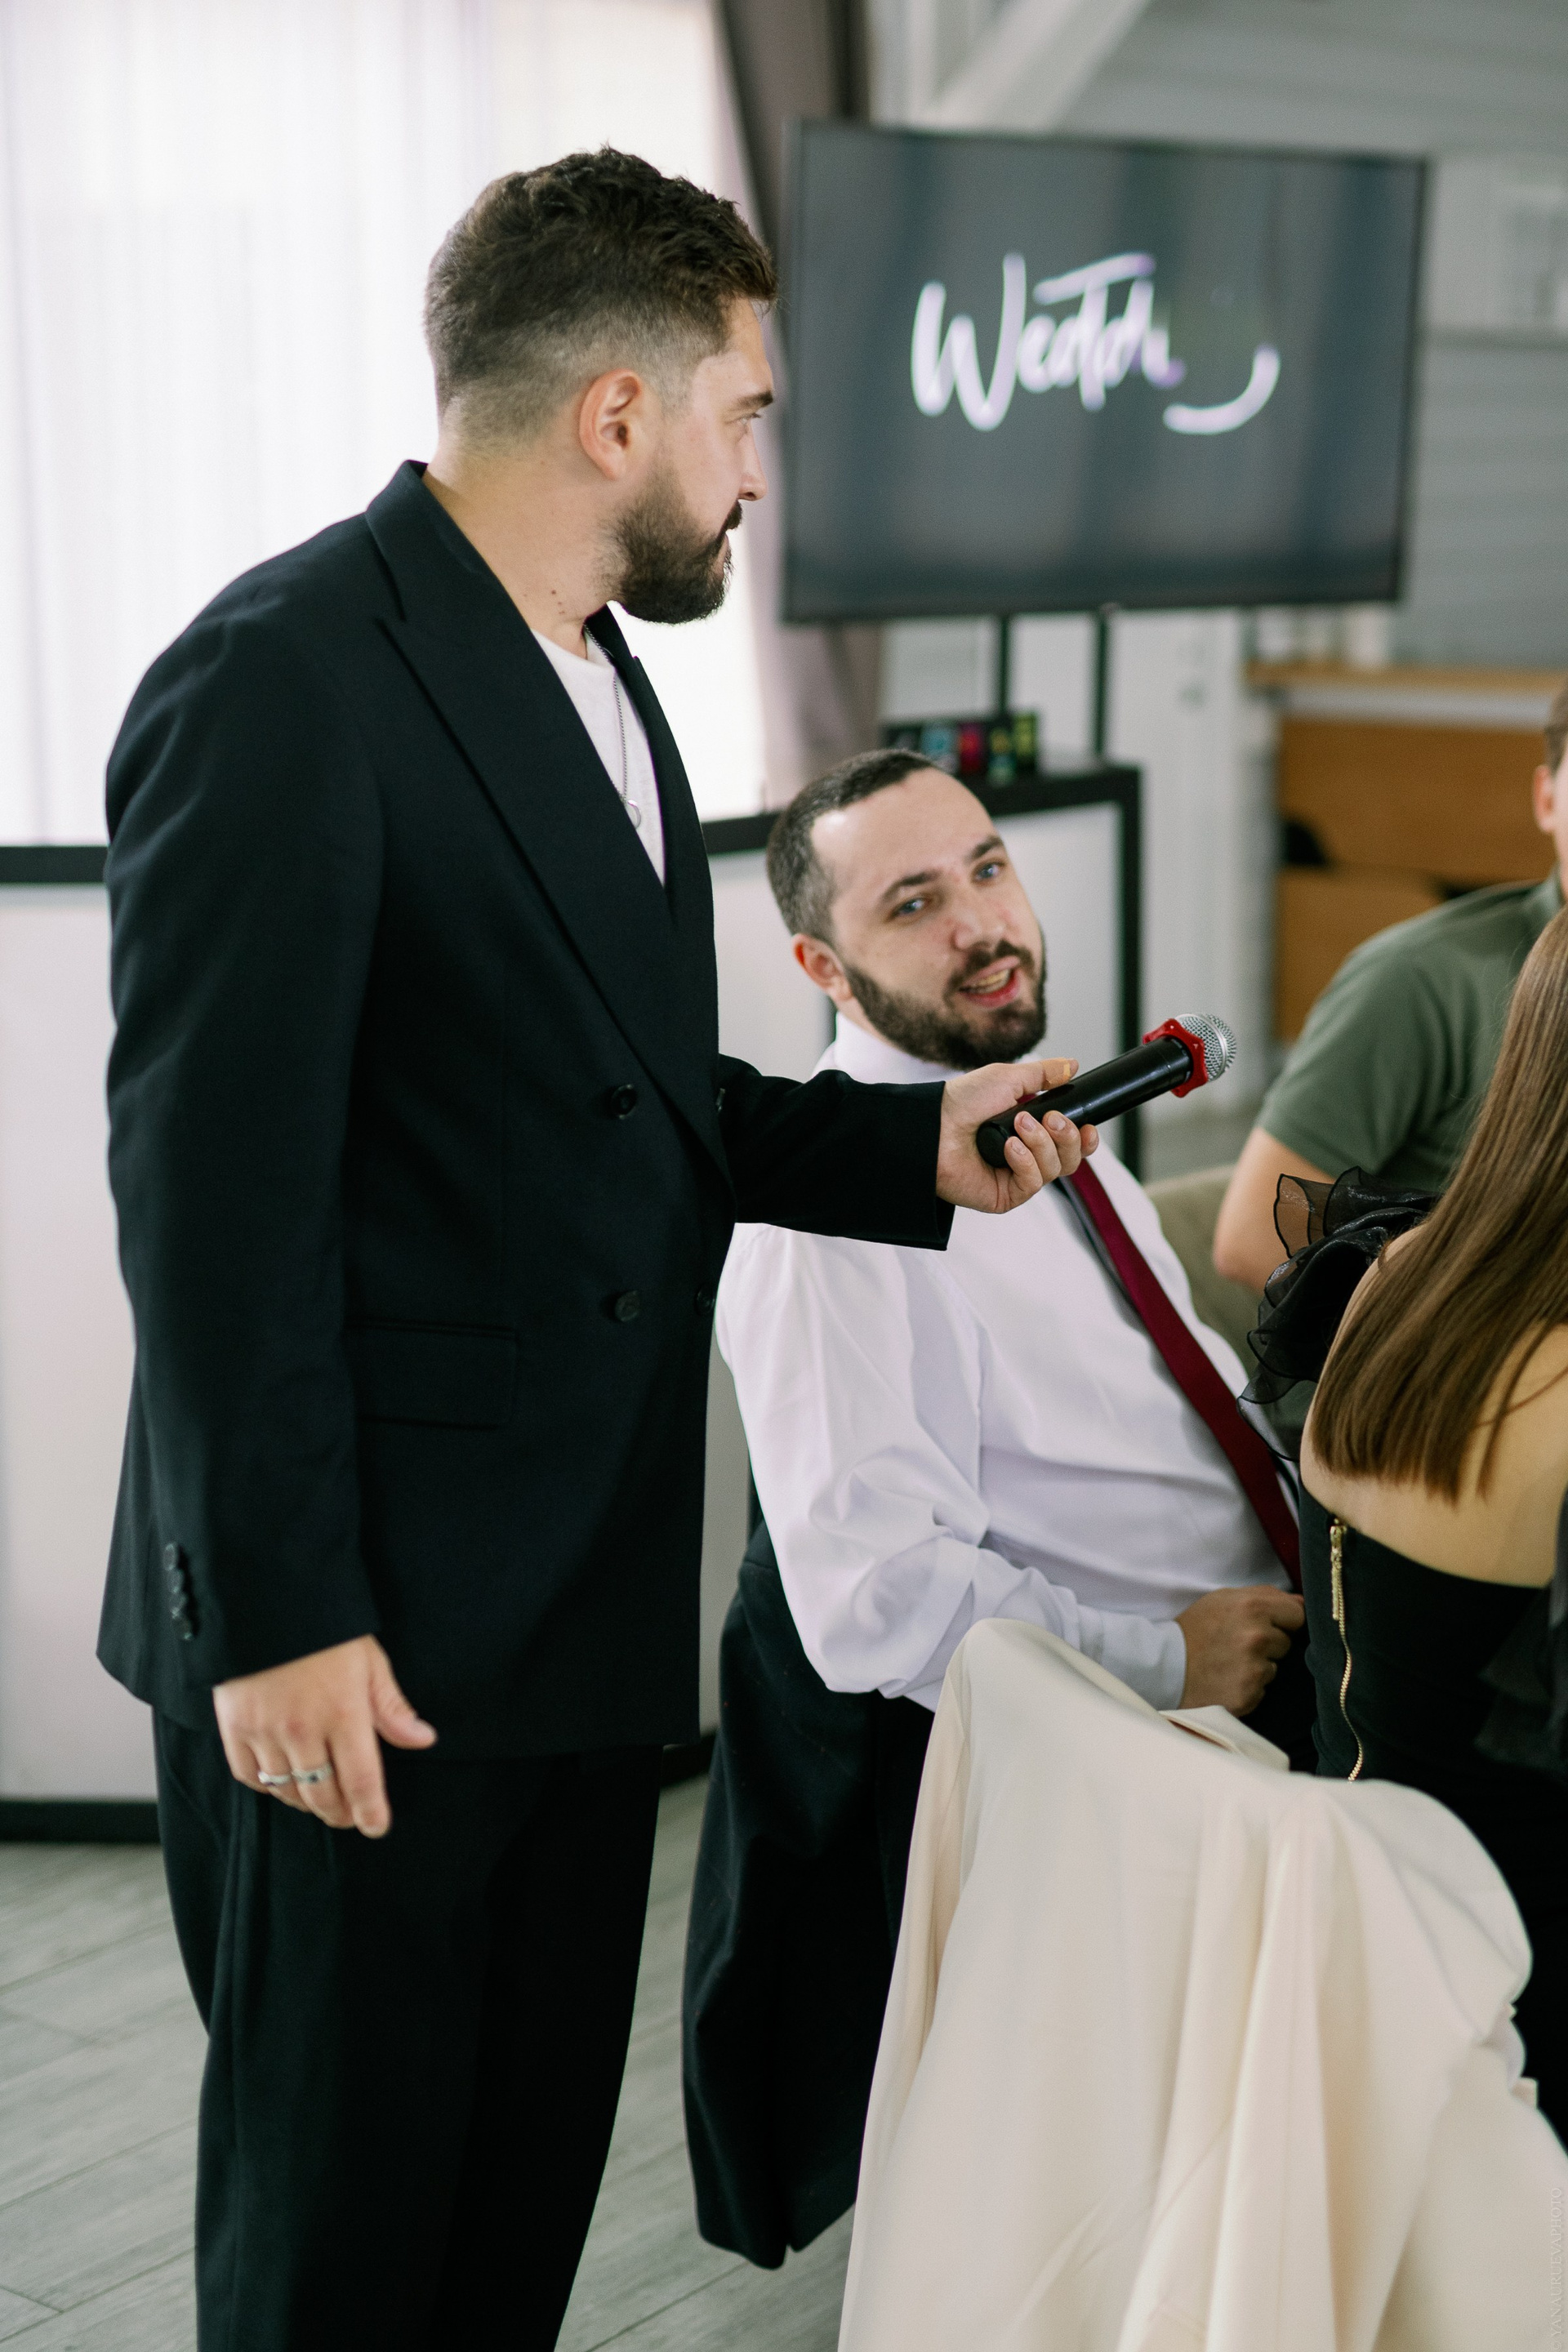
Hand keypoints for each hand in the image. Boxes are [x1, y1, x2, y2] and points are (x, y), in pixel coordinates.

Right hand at [213, 1634, 436, 1837]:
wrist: (263, 1598)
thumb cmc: (324, 1628)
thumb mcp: (369, 1660)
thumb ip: (391, 1706)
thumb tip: (422, 1739)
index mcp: (343, 1713)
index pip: (362, 1781)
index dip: (371, 1812)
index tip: (377, 1826)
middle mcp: (303, 1731)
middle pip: (323, 1794)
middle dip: (340, 1812)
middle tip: (350, 1816)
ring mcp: (264, 1732)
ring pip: (287, 1791)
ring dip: (306, 1803)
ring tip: (320, 1802)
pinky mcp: (234, 1728)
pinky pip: (250, 1776)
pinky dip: (268, 1786)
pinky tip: (281, 1781)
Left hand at [936, 1059, 1098, 1213]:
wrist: (934, 1124)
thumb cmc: (963, 1101)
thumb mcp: (1008, 1078)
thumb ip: (1044, 1073)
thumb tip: (1072, 1065)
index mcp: (1031, 1130)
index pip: (1072, 1143)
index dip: (1086, 1139)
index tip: (1089, 1126)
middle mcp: (1027, 1155)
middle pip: (1071, 1159)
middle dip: (1067, 1137)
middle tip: (1050, 1119)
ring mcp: (1015, 1177)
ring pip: (1056, 1169)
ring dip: (1041, 1144)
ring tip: (1018, 1126)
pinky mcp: (1004, 1195)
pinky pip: (1033, 1183)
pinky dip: (1025, 1162)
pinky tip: (1009, 1148)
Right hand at [1175, 1585, 1305, 1715]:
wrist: (1166, 1667)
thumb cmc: (1196, 1630)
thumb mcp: (1224, 1599)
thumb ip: (1265, 1595)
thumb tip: (1302, 1602)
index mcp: (1253, 1607)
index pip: (1298, 1614)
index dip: (1284, 1620)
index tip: (1269, 1625)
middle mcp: (1257, 1637)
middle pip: (1287, 1642)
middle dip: (1269, 1644)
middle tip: (1238, 1644)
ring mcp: (1254, 1668)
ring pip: (1275, 1667)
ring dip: (1259, 1666)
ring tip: (1230, 1663)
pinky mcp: (1249, 1694)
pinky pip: (1262, 1689)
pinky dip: (1249, 1686)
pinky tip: (1227, 1679)